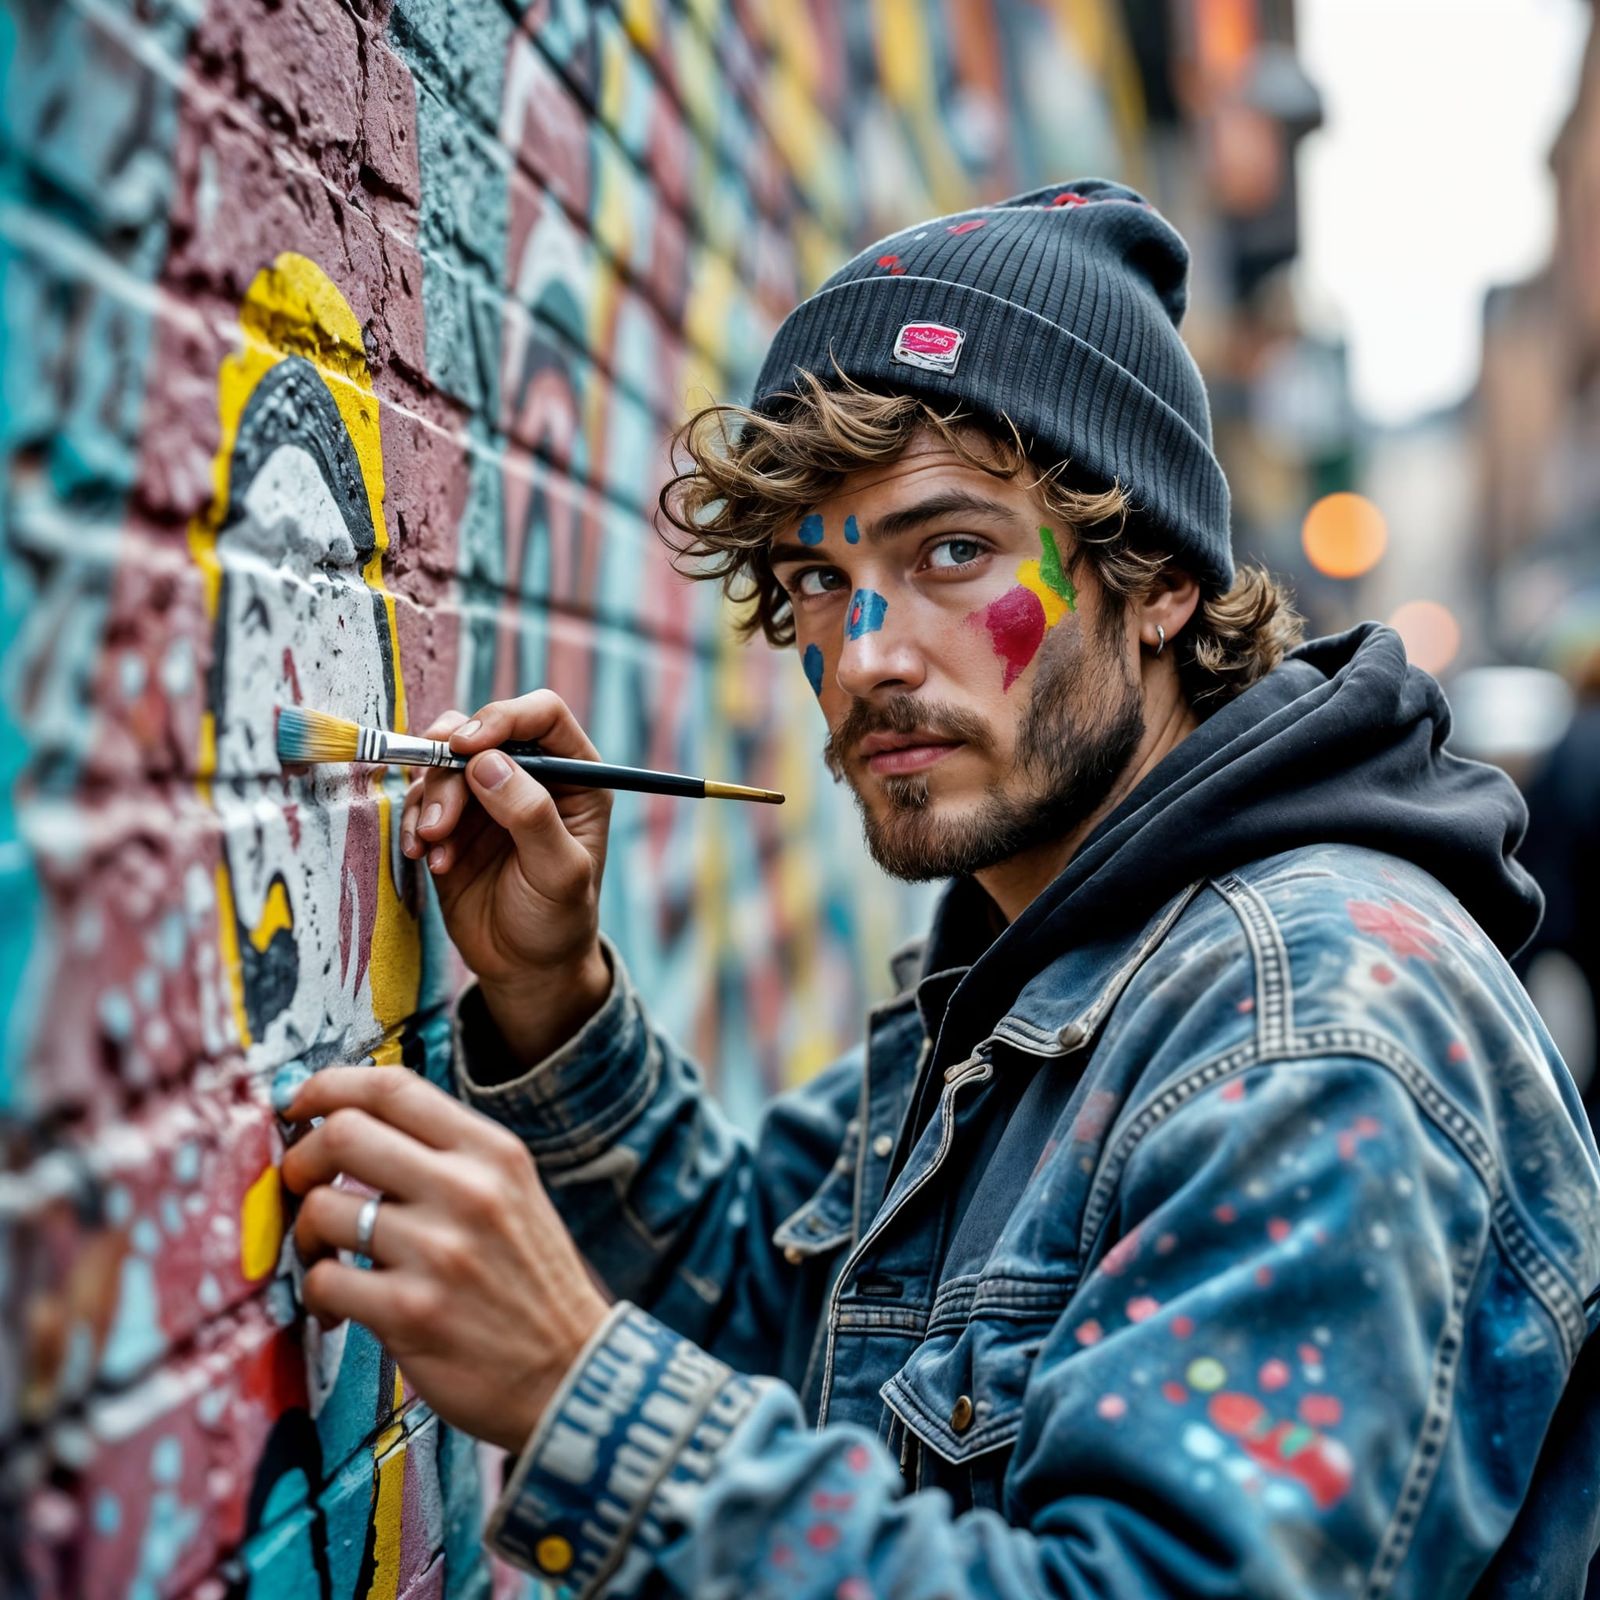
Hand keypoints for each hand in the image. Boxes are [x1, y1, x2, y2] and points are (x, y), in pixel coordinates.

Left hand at [280, 1067, 610, 1454]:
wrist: (571, 1370)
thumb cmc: (530, 1280)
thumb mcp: (511, 1192)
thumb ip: (445, 1154)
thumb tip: (351, 1122)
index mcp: (493, 1151)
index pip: (394, 1087)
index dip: (328, 1086)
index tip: (298, 1104)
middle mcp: (467, 1189)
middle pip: (342, 1133)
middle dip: (301, 1158)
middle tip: (301, 1184)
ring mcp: (438, 1251)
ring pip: (321, 1207)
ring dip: (305, 1233)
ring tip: (326, 1255)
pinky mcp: (409, 1313)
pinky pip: (324, 1280)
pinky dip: (319, 1291)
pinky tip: (341, 1304)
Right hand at [400, 691, 612, 1058]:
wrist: (524, 967)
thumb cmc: (558, 920)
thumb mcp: (559, 872)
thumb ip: (531, 815)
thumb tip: (488, 763)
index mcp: (575, 776)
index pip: (542, 715)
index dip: (502, 718)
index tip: (467, 746)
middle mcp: (531, 775)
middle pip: (481, 733)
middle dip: (451, 770)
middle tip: (441, 821)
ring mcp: (487, 796)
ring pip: (444, 762)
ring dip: (430, 800)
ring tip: (435, 847)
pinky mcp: (453, 820)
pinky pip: (421, 798)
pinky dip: (415, 821)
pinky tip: (425, 857)